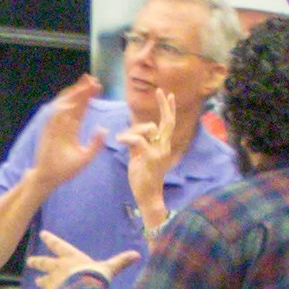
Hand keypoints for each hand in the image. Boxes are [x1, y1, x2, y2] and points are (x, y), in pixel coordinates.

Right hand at [26, 80, 104, 189]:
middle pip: (73, 103)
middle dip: (82, 90)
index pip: (81, 108)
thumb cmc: (65, 170)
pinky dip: (62, 109)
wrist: (49, 179)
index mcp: (71, 129)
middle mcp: (63, 125)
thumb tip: (104, 128)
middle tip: (91, 78)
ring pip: (64, 106)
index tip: (98, 86)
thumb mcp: (86, 156)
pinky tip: (72, 101)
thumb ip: (96, 143)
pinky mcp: (47, 132)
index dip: (88, 97)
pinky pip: (54, 117)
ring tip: (83, 84)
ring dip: (73, 95)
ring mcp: (54, 127)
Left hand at [27, 231, 117, 288]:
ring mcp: (52, 282)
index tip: (42, 234)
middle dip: (37, 262)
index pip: (59, 246)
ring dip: (40, 282)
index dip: (51, 240)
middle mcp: (58, 268)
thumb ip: (121, 262)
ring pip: (42, 281)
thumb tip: (138, 254)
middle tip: (29, 261)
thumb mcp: (109, 268)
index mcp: (71, 258)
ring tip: (37, 284)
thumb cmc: (94, 278)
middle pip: (44, 263)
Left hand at [123, 84, 193, 213]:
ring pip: (148, 129)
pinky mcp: (151, 159)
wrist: (147, 196)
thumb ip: (137, 144)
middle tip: (161, 91)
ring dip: (132, 130)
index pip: (168, 123)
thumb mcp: (139, 157)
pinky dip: (127, 138)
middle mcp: (164, 147)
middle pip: (168, 121)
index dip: (168, 109)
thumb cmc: (143, 178)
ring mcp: (160, 152)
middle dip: (164, 105)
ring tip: (121, 139)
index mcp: (163, 146)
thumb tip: (131, 135)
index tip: (167, 95)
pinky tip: (119, 140)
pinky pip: (138, 141)